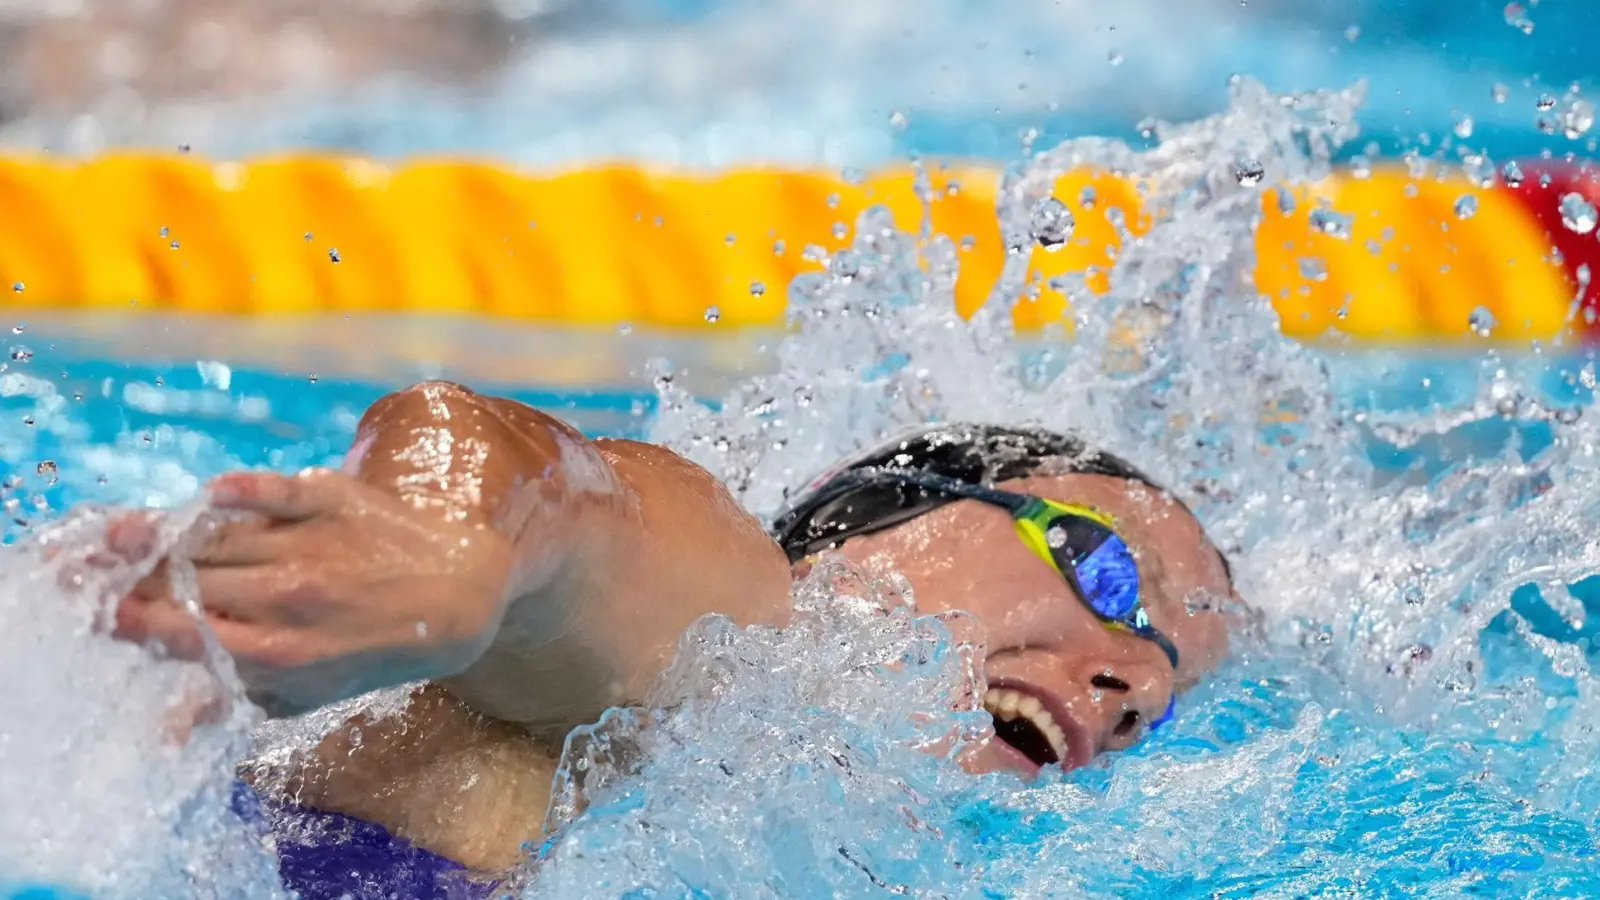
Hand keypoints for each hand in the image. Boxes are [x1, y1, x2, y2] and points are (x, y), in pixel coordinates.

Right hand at [110, 468, 515, 715]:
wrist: (461, 591)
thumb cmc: (375, 646)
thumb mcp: (312, 692)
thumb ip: (238, 699)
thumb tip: (166, 730)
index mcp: (281, 652)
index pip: (186, 634)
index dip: (136, 622)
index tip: (105, 612)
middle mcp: (292, 597)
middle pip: (190, 580)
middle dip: (135, 576)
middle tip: (97, 567)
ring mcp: (313, 544)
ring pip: (218, 537)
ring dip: (163, 534)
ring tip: (122, 533)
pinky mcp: (334, 498)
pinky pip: (275, 489)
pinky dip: (240, 491)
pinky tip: (208, 496)